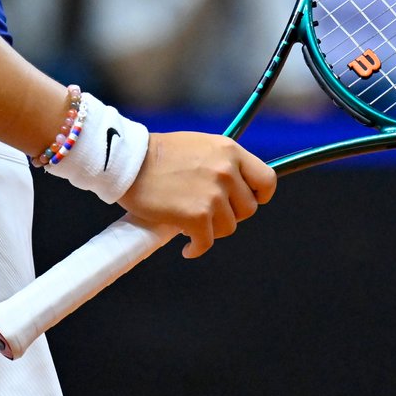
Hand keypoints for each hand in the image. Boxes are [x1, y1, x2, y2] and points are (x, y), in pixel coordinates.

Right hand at [119, 132, 275, 259]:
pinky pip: (206, 243)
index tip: (247, 200)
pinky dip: (196, 248)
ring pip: (228, 228)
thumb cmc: (159, 155)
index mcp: (229, 150)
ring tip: (191, 222)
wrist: (128, 161)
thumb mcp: (199, 146)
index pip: (267, 179)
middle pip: (248, 209)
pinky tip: (186, 247)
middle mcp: (226, 171)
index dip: (260, 195)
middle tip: (208, 211)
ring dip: (211, 229)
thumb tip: (238, 187)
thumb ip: (221, 163)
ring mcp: (213, 195)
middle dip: (229, 213)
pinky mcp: (197, 216)